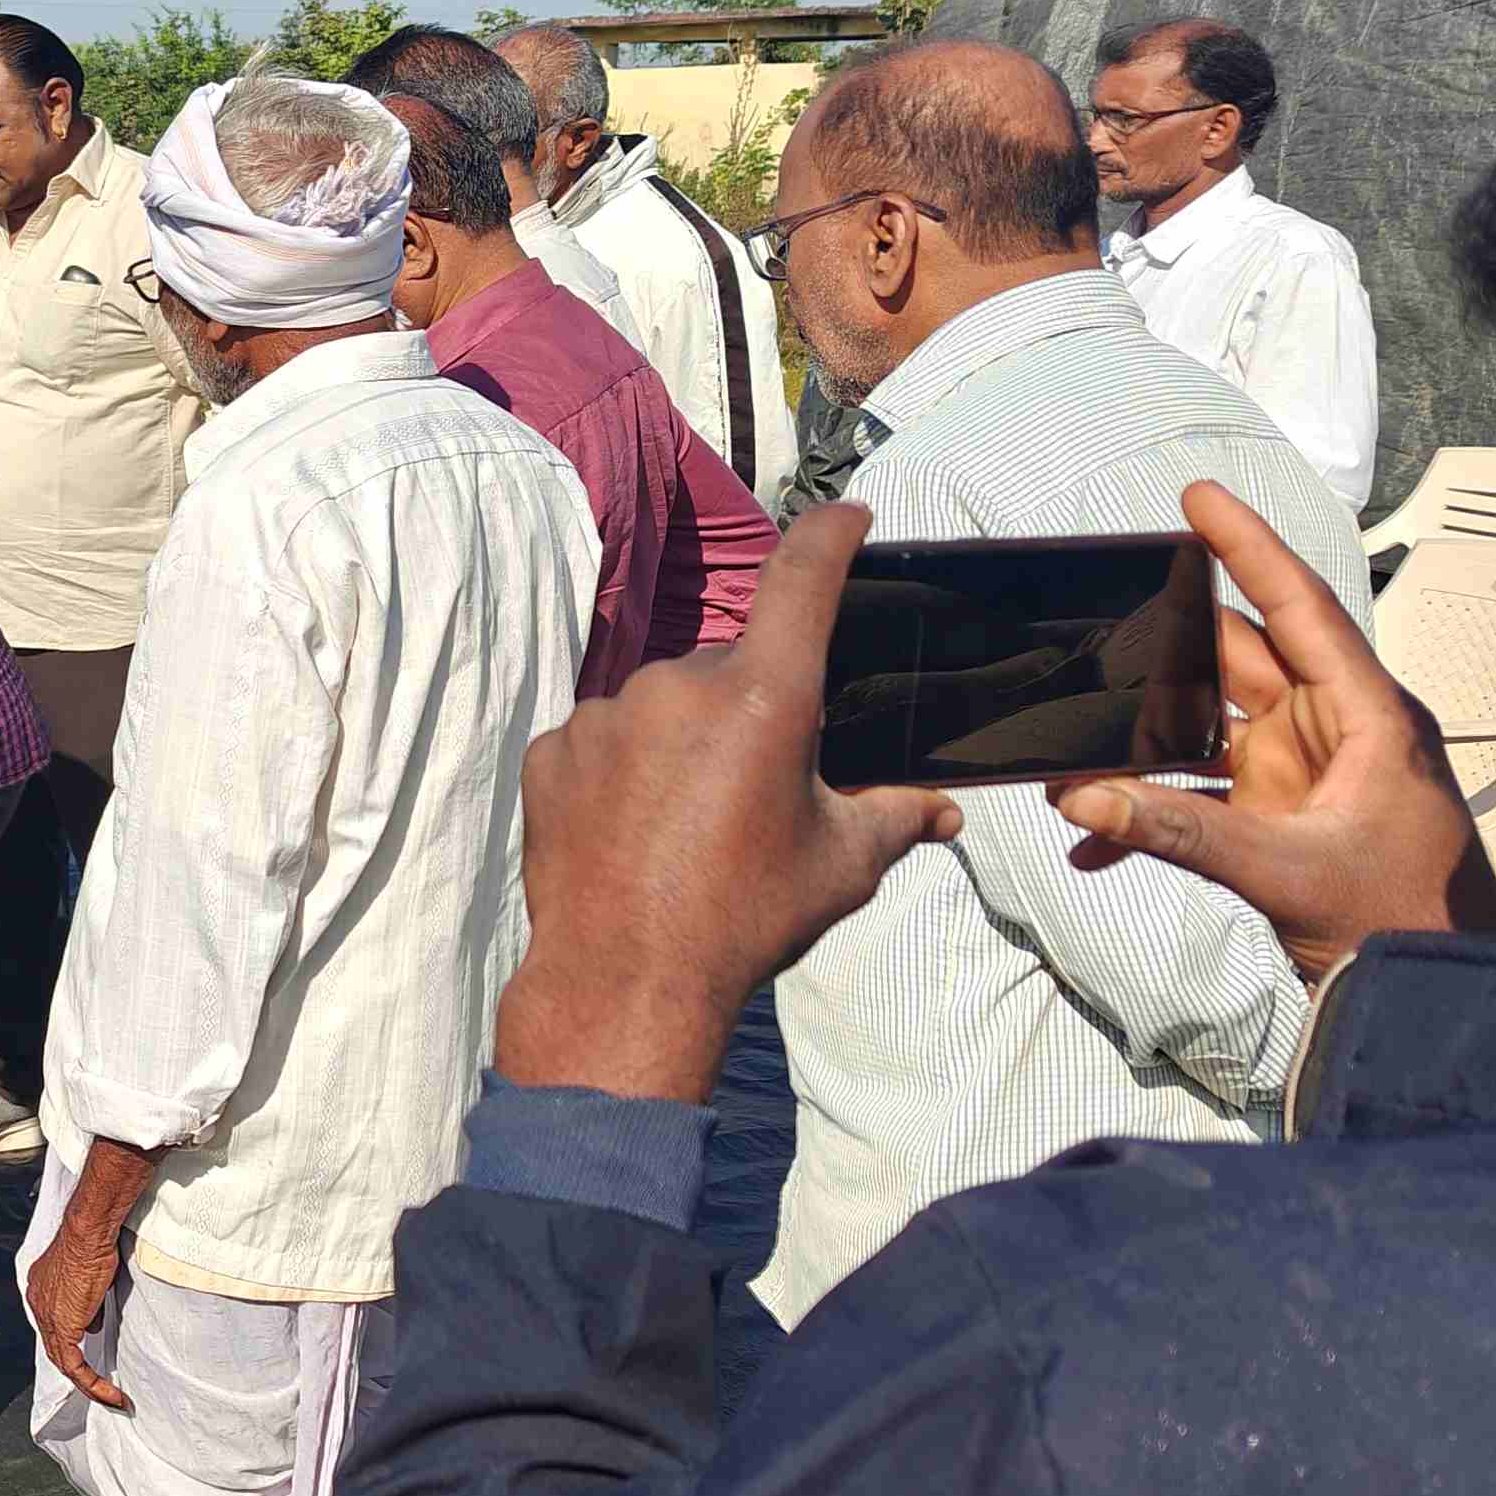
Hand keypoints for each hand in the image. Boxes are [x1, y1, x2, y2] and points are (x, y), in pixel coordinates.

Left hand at [22, 1138, 150, 1412]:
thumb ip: (88, 1304)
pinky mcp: (62, 1327)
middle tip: (101, 1388)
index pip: (54, 1326)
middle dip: (79, 1371)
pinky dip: (93, 1384)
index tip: (90, 1358)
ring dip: (88, 1384)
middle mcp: (37, 1304)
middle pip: (56, 1347)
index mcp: (40, 1290)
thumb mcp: (90, 1277)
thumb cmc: (92, 1242)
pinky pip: (74, 1367)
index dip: (71, 1343)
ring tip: (110, 1398)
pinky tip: (111, 1394)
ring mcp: (46, 1317)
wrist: (87, 1234)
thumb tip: (92, 1326)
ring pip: (63, 1362)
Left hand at [497, 505, 965, 1101]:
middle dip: (752, 705)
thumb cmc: (746, 917)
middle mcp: (677, 684)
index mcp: (763, 695)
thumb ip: (896, 816)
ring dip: (682, 739)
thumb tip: (944, 810)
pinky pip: (601, 741)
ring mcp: (603, 715)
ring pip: (661, 704)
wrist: (625, 977)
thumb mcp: (842, 865)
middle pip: (731, 664)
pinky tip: (635, 830)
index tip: (850, 518)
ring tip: (691, 821)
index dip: (831, 537)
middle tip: (760, 782)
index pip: (804, 577)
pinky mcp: (552, 752)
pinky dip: (623, 769)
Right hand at [1051, 481, 1495, 975]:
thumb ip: (1179, 832)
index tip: (1197, 498)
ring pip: (1206, 726)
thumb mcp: (1287, 871)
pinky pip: (1199, 795)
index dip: (1247, 549)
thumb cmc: (1406, 923)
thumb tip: (1084, 798)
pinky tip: (1098, 837)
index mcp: (1365, 718)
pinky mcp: (1277, 820)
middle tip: (1096, 626)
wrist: (1430, 995)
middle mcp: (1333, 733)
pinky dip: (1150, 810)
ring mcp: (1303, 777)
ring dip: (1143, 739)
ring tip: (1078, 744)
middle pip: (1238, 660)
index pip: (1299, 609)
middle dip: (1164, 646)